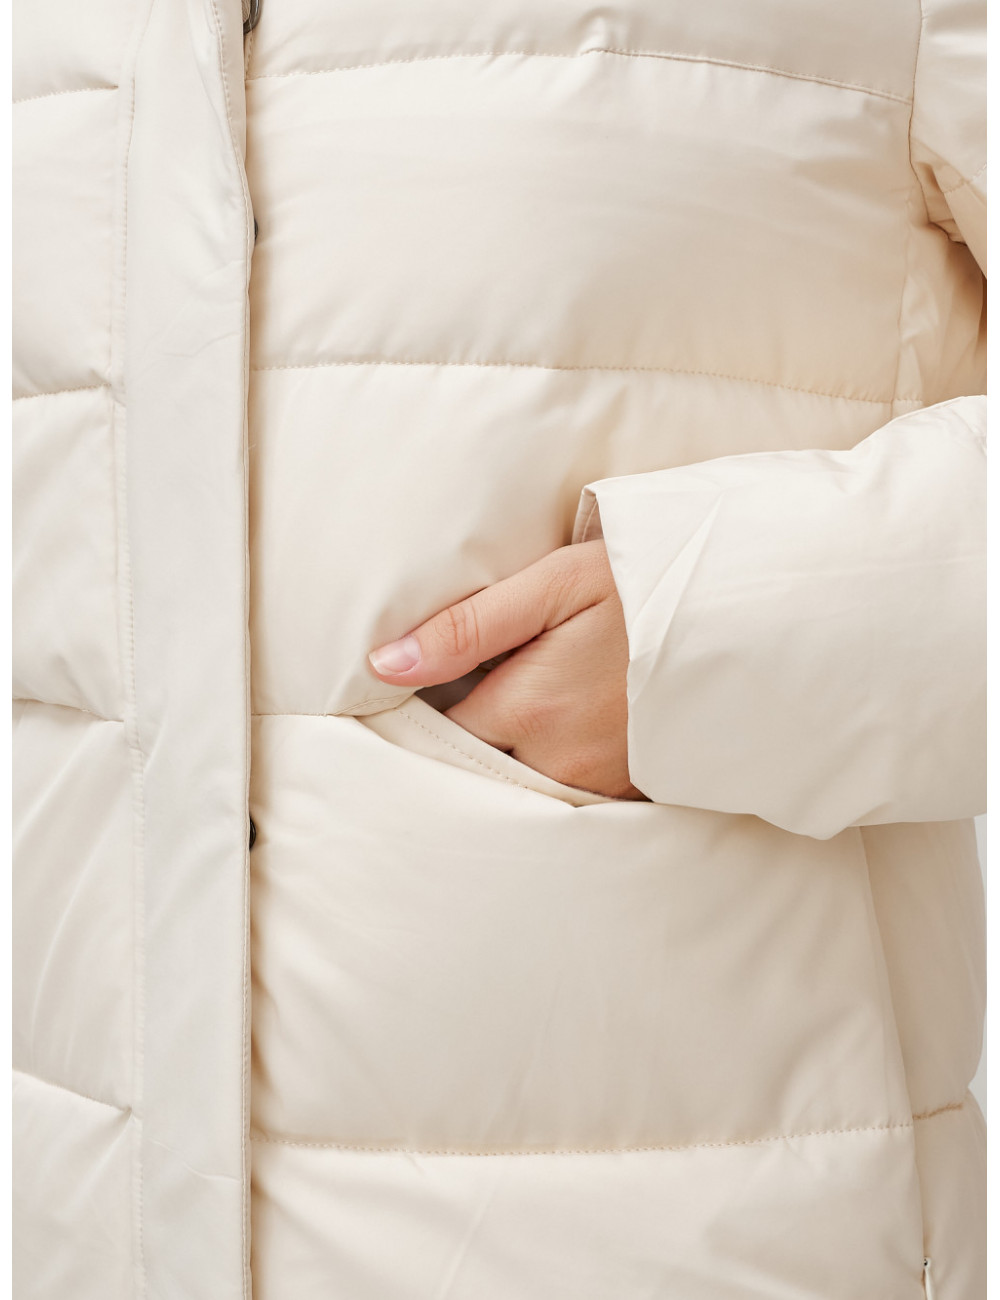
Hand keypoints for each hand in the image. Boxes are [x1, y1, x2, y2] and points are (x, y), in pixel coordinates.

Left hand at [368, 541, 645, 799]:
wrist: (748, 615)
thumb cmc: (648, 586)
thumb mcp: (557, 585)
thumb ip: (468, 628)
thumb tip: (385, 663)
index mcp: (530, 707)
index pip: (439, 731)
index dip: (421, 709)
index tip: (412, 689)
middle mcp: (560, 760)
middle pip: (476, 770)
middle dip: (457, 745)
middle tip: (458, 701)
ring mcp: (600, 784)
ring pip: (519, 788)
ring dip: (501, 761)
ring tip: (511, 712)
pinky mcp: (631, 792)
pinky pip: (564, 797)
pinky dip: (547, 775)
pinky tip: (553, 737)